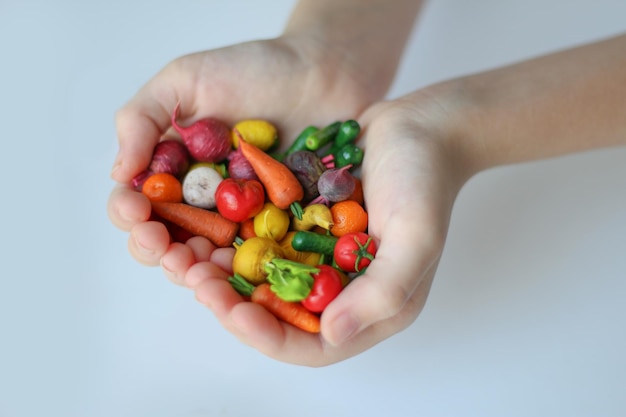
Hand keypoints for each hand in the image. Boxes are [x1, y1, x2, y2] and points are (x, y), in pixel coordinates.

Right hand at [108, 35, 380, 281]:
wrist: (323, 74)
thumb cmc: (253, 70)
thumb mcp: (186, 80)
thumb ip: (142, 118)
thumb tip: (117, 173)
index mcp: (172, 173)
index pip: (137, 206)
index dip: (130, 214)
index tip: (137, 210)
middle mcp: (202, 203)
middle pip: (170, 242)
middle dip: (162, 252)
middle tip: (168, 250)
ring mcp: (242, 221)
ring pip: (210, 261)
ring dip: (199, 272)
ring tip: (199, 271)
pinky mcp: (281, 230)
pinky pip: (260, 260)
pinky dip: (247, 273)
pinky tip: (241, 274)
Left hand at [190, 86, 469, 365]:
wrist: (417, 127)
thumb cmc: (425, 181)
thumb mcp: (416, 238)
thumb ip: (382, 291)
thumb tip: (332, 334)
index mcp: (372, 305)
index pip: (314, 344)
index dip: (270, 336)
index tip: (234, 313)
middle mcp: (341, 290)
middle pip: (280, 318)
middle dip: (235, 307)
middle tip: (197, 283)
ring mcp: (319, 260)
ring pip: (263, 284)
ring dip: (226, 277)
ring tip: (189, 260)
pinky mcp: (303, 230)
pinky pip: (263, 246)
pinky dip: (235, 243)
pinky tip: (207, 231)